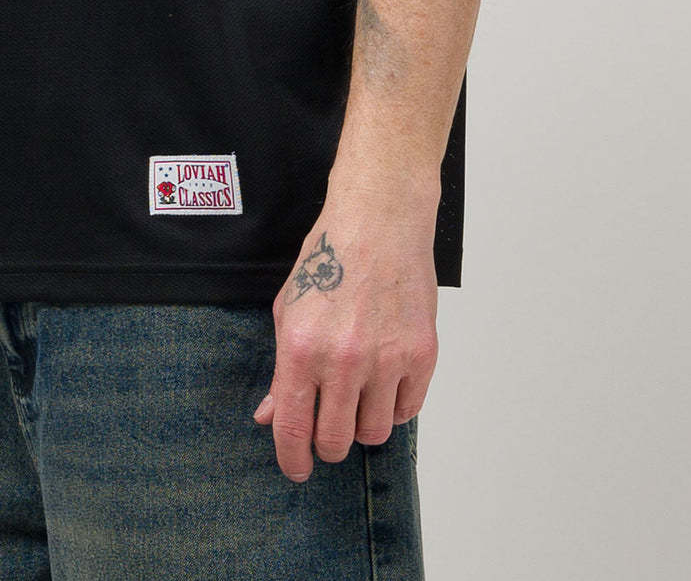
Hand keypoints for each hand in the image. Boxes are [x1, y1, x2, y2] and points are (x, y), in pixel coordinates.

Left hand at [252, 196, 438, 481]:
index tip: (296, 469)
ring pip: (375, 433)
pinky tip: (383, 384)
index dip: (292, 459)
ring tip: (356, 399)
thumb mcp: (288, 308)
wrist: (379, 221)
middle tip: (326, 432)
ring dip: (362, 426)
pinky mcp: (421, 355)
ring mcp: (387, 359)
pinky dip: (394, 407)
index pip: (293, 427)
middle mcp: (344, 359)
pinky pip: (407, 410)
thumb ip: (281, 369)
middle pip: (336, 441)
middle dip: (327, 446)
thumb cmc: (330, 256)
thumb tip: (269, 416)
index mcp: (302, 347)